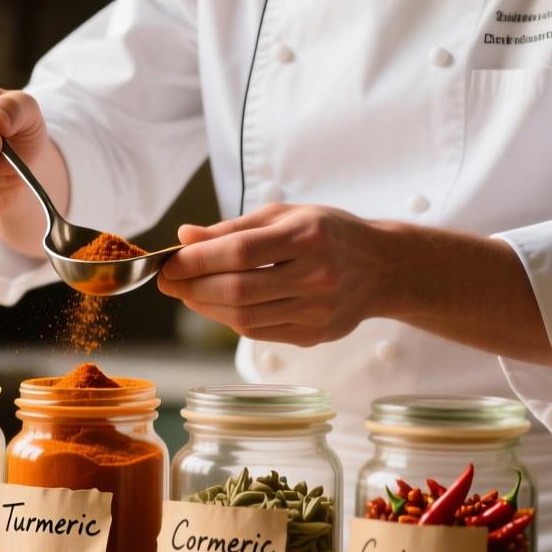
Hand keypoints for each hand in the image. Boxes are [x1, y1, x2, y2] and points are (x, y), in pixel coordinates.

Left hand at [157, 204, 395, 346]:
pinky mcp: (314, 335)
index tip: (169, 262)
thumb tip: (184, 237)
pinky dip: (229, 320)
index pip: (239, 252)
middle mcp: (316, 275)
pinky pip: (258, 333)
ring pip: (244, 318)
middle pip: (238, 290)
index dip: (196, 260)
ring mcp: (317, 310)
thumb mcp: (286, 216)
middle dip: (192, 287)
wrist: (383, 268)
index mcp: (308, 236)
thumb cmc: (329, 234)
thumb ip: (233, 228)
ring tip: (187, 292)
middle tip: (168, 281)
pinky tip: (218, 305)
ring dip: (205, 307)